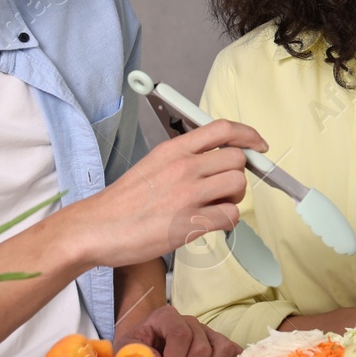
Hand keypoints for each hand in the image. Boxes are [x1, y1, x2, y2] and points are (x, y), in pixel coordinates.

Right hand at [80, 118, 267, 268]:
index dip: (248, 135)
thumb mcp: (153, 165)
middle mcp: (184, 166)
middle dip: (238, 174)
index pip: (222, 129)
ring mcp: (188, 194)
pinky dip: (226, 222)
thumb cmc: (122, 202)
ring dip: (233, 198)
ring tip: (214, 207)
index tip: (258, 145)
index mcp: (174, 149)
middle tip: (225, 188)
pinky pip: (230, 216)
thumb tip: (213, 160)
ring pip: (238, 185)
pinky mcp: (190, 222)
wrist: (96, 228)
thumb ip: (183, 159)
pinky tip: (209, 224)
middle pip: (237, 159)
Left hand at [125, 305, 241, 356]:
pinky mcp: (218, 342)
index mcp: (166, 316)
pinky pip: (232, 352)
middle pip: (201, 347)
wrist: (144, 352)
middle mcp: (189, 320)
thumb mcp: (127, 350)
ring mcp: (206, 331)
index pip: (180, 335)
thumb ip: (139, 354)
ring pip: (219, 350)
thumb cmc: (137, 351)